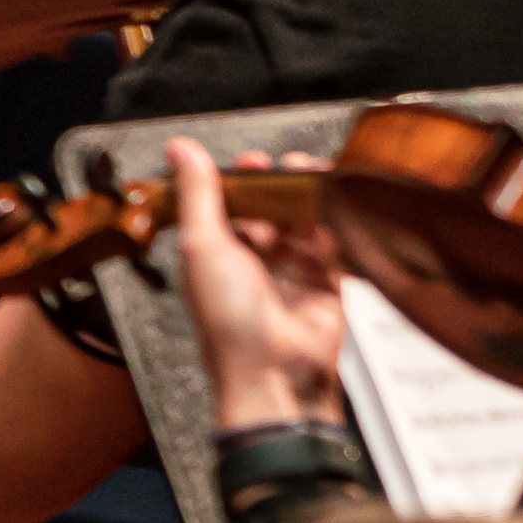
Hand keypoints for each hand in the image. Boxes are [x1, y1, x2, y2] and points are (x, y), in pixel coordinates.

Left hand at [167, 132, 349, 432]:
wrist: (277, 375)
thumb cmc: (229, 319)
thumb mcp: (204, 245)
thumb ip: (198, 195)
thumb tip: (179, 147)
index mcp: (214, 251)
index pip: (229, 203)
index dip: (242, 179)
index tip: (254, 160)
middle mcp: (252, 260)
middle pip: (271, 209)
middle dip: (283, 183)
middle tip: (295, 166)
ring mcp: (291, 272)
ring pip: (305, 223)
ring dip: (313, 199)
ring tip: (322, 178)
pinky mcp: (327, 285)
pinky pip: (335, 247)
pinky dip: (339, 225)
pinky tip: (343, 205)